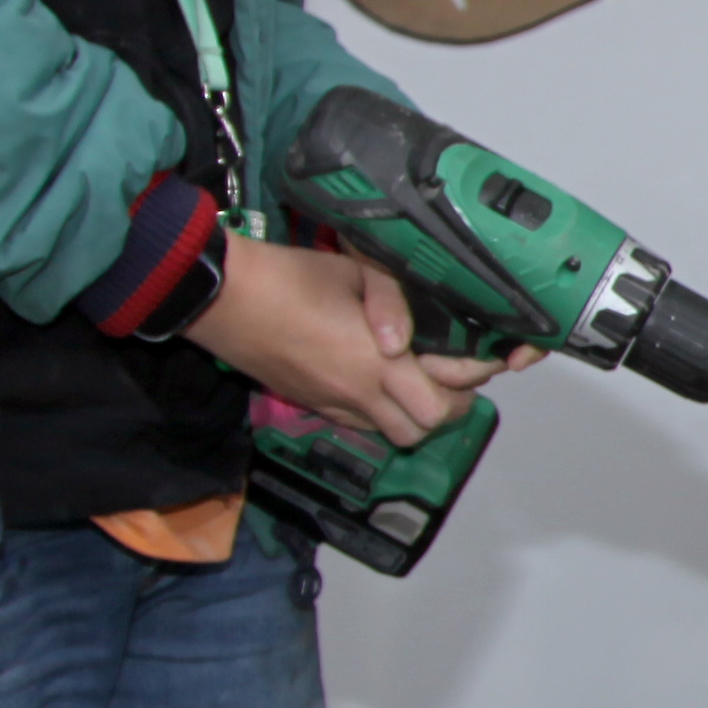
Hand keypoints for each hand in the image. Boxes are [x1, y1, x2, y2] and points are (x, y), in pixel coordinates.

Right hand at [188, 242, 505, 446]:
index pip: (444, 399)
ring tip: (421, 383)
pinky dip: (384, 415)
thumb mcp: (355, 273)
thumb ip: (396, 303)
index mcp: (380, 362)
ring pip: (396, 435)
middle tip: (454, 375)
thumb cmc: (291, 278)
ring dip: (417, 416)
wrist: (224, 298)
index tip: (483, 359)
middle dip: (451, 405)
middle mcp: (362, 394)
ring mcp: (335, 404)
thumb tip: (407, 338)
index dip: (471, 381)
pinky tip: (381, 386)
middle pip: (427, 428)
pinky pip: (362, 425)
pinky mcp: (313, 405)